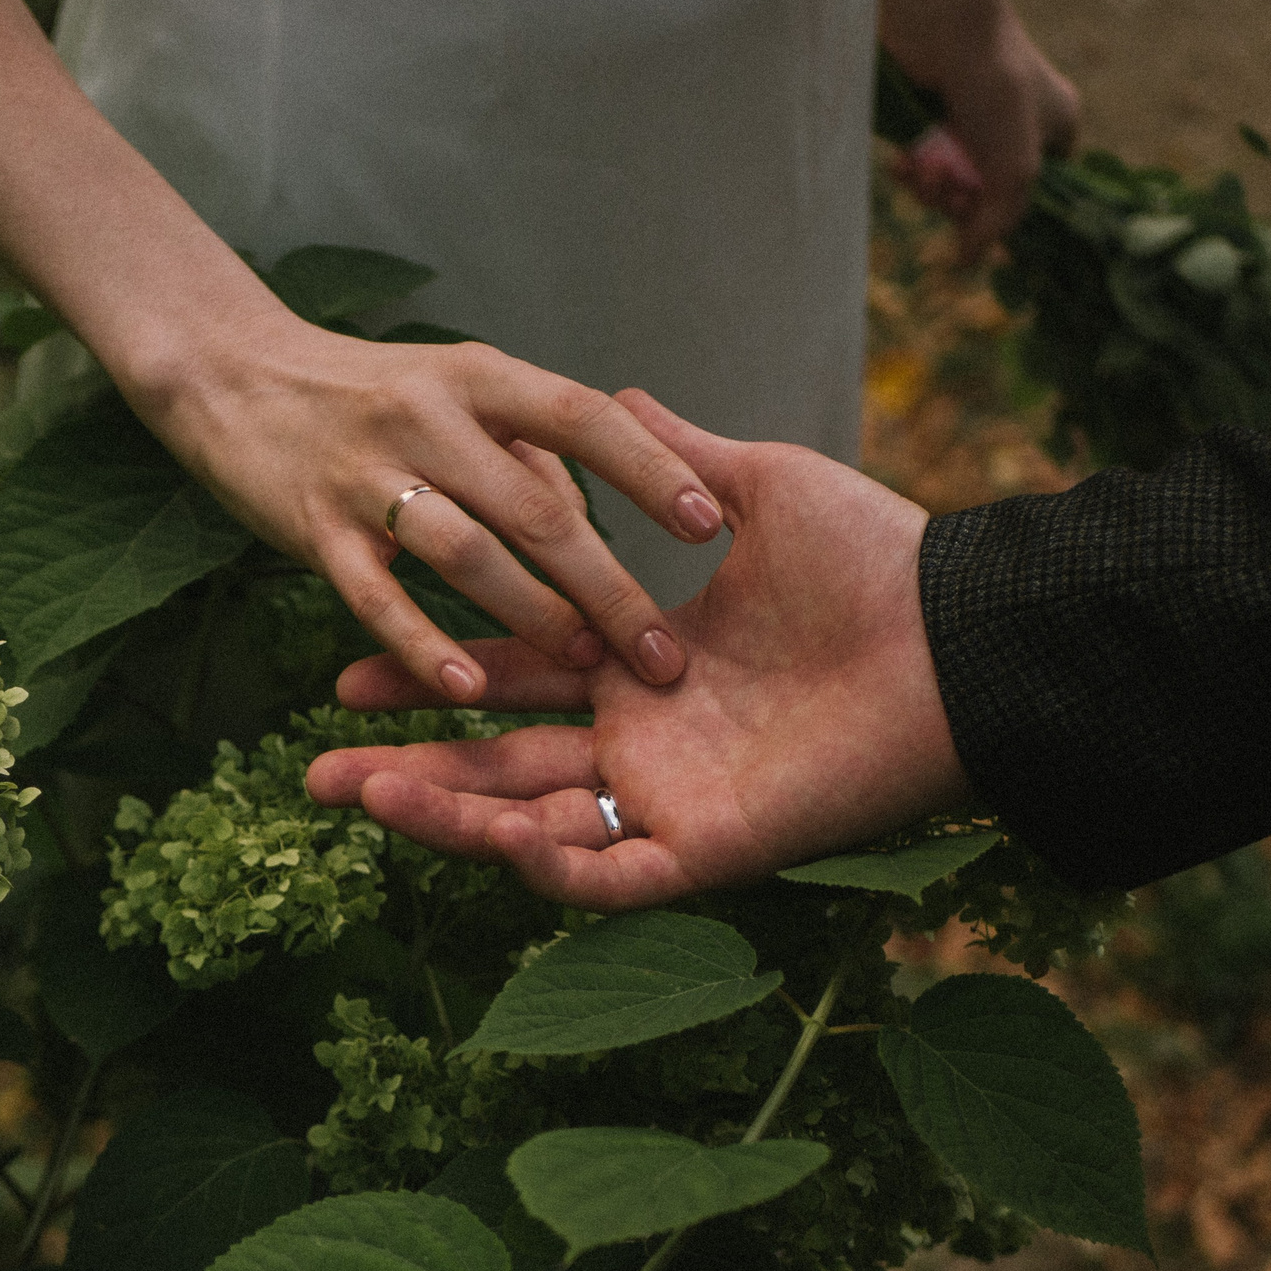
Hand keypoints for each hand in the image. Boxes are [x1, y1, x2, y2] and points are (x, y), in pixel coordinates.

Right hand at [129, 309, 723, 701]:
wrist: (228, 371)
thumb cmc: (362, 389)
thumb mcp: (456, 381)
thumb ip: (528, 438)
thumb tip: (594, 506)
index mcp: (479, 377)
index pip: (584, 418)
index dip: (649, 471)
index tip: (709, 524)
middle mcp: (429, 418)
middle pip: (537, 506)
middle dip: (609, 584)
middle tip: (664, 653)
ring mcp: (368, 476)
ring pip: (466, 554)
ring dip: (531, 616)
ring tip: (584, 668)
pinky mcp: (314, 532)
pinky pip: (377, 597)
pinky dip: (423, 645)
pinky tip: (464, 690)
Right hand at [305, 394, 969, 909]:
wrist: (958, 631)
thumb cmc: (877, 561)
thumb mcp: (760, 489)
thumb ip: (680, 458)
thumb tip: (625, 394)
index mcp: (642, 673)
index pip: (508, 683)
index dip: (425, 680)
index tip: (340, 673)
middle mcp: (643, 747)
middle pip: (497, 770)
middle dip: (403, 775)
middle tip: (312, 775)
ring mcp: (671, 804)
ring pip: (532, 831)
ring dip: (444, 822)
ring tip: (354, 799)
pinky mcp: (710, 851)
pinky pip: (609, 876)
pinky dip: (543, 865)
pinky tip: (482, 835)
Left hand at [878, 0, 1078, 259]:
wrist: (940, 26)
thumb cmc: (995, 88)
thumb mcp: (1014, 167)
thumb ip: (999, 221)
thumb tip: (966, 263)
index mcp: (1056, 131)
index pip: (1038, 195)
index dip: (1008, 216)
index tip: (985, 226)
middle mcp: (1016, 129)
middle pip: (986, 198)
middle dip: (961, 202)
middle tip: (948, 187)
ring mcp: (972, 125)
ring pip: (950, 187)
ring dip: (933, 190)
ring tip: (925, 169)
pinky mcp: (931, 122)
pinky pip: (922, 168)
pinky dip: (911, 173)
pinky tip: (901, 165)